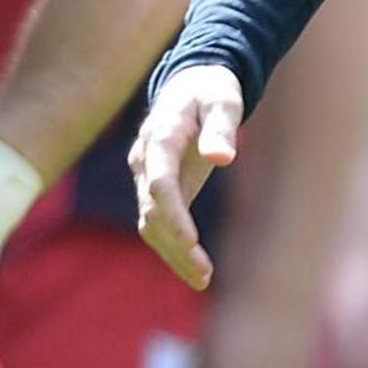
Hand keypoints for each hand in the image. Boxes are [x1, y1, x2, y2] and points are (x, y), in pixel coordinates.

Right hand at [129, 66, 241, 287]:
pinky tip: (196, 272)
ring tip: (203, 280)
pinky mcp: (155, 191)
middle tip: (204, 273)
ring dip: (173, 254)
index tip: (191, 241)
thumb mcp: (223, 101)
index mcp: (159, 137)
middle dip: (176, 244)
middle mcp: (144, 161)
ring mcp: (145, 177)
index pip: (159, 181)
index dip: (173, 213)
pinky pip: (157, 225)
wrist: (190, 87)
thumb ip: (222, 127)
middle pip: (152, 210)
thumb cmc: (211, 93)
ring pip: (150, 224)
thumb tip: (222, 158)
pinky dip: (173, 250)